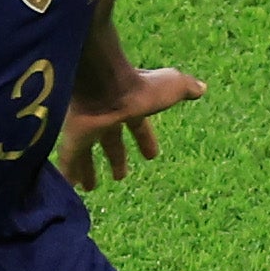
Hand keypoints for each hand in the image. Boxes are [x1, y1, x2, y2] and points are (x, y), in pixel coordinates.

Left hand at [60, 65, 206, 191]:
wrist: (106, 82)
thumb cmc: (140, 86)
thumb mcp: (172, 87)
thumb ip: (185, 88)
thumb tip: (201, 88)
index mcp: (130, 106)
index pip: (138, 127)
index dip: (145, 140)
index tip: (151, 156)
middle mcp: (107, 117)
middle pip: (110, 142)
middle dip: (116, 158)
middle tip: (119, 176)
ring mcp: (87, 127)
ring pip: (87, 153)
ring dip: (89, 170)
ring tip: (90, 187)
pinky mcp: (73, 137)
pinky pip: (69, 160)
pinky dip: (67, 174)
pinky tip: (68, 188)